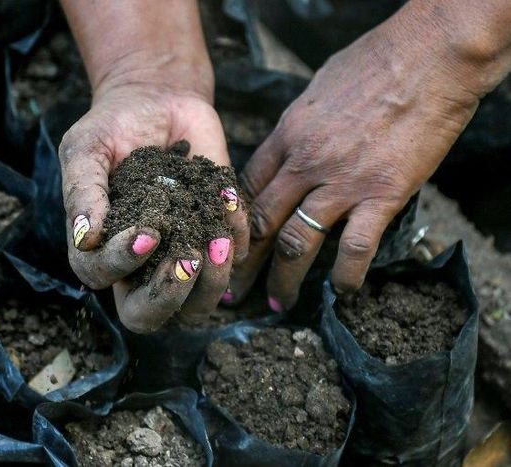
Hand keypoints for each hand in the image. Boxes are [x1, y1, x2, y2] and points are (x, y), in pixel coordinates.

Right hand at [59, 81, 248, 332]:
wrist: (157, 101)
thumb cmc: (112, 128)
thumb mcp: (86, 149)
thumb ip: (82, 192)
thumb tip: (84, 238)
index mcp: (101, 247)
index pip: (101, 279)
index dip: (121, 265)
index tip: (147, 231)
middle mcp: (140, 263)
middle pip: (147, 315)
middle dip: (169, 296)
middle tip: (188, 260)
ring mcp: (182, 253)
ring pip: (197, 305)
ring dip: (213, 281)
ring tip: (218, 240)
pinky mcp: (218, 235)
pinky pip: (234, 257)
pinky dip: (236, 233)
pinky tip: (226, 196)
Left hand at [226, 0, 509, 310]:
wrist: (428, 56)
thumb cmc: (374, 62)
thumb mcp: (317, 90)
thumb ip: (299, 126)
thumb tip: (291, 148)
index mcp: (287, 135)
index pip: (247, 188)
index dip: (233, 221)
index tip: (224, 242)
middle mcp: (305, 163)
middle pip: (261, 221)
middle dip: (242, 260)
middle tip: (230, 288)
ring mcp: (341, 181)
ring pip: (297, 242)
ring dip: (283, 279)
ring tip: (275, 304)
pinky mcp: (382, 194)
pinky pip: (355, 246)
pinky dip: (347, 274)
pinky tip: (343, 292)